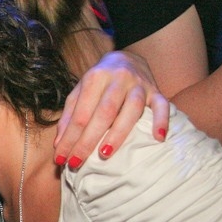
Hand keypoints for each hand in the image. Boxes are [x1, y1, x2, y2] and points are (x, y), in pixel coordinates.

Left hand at [53, 51, 169, 167]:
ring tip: (104, 154)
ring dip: (118, 134)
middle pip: (104, 113)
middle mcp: (118, 78)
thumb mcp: (80, 92)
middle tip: (77, 163)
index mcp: (95, 77)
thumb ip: (69, 116)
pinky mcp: (156, 91)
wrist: (127, 58)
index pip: (80, 114)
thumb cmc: (99, 81)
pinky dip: (161, 121)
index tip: (60, 159)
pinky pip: (162, 106)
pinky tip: (158, 138)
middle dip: (88, 141)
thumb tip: (59, 145)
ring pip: (131, 110)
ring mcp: (139, 84)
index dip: (69, 138)